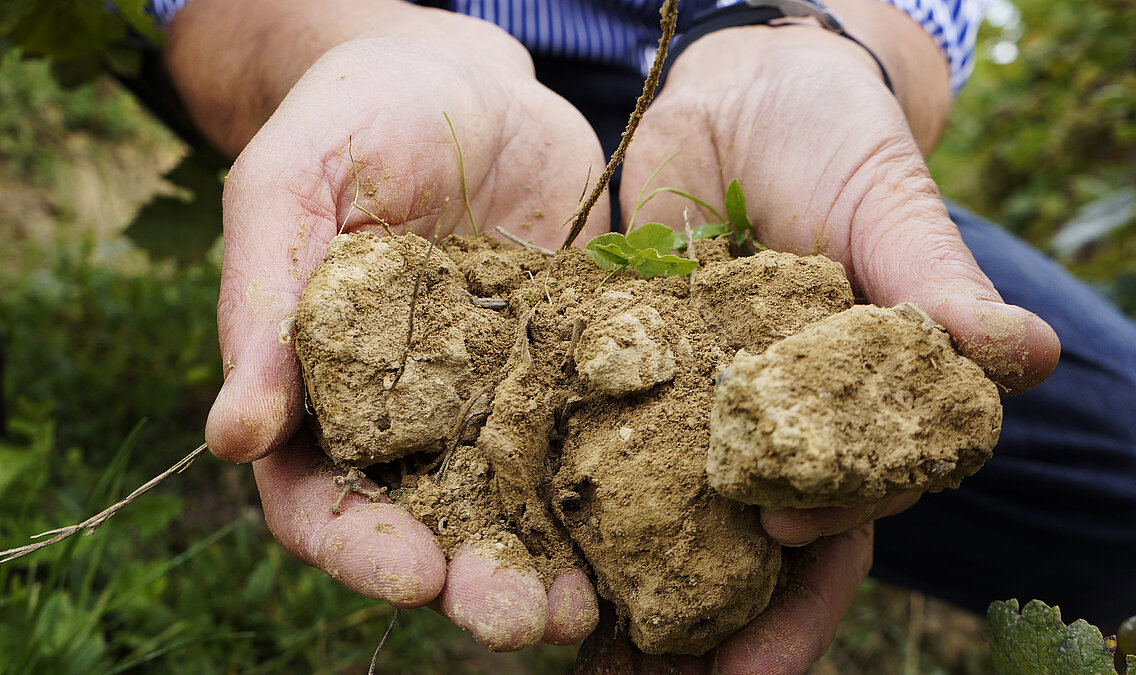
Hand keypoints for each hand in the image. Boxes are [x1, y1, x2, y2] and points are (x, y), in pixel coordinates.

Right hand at [191, 12, 609, 650]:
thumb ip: (263, 304)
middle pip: (429, 524)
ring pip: (517, 502)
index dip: (358, 548)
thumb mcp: (293, 187)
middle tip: (520, 618)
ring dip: (549, 562)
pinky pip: (591, 437)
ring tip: (589, 604)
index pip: (319, 498)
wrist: (465, 76)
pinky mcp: (570, 366)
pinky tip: (655, 520)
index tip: (411, 574)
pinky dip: (616, 487)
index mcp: (323, 389)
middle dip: (471, 579)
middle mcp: (410, 413)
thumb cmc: (355, 115)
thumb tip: (233, 437)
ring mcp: (496, 397)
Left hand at [618, 10, 1059, 672]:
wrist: (736, 90)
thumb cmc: (835, 143)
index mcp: (850, 411)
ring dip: (629, 587)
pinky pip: (585, 446)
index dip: (827, 535)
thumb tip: (1025, 355)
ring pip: (660, 518)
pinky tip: (525, 543)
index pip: (852, 502)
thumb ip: (936, 284)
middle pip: (748, 545)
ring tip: (584, 642)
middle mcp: (767, 429)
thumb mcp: (885, 207)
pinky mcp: (613, 371)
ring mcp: (685, 407)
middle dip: (719, 615)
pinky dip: (562, 501)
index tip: (788, 545)